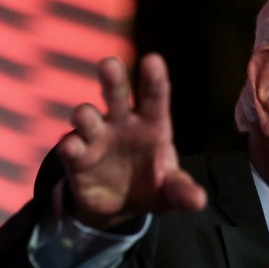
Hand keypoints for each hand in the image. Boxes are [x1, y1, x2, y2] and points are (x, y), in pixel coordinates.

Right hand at [56, 53, 206, 228]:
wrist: (120, 207)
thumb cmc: (152, 185)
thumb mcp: (171, 191)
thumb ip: (182, 192)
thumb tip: (198, 201)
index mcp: (151, 124)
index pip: (154, 97)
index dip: (154, 79)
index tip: (152, 60)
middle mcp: (122, 123)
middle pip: (115, 94)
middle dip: (112, 79)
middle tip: (109, 64)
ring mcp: (97, 138)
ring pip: (87, 117)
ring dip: (84, 114)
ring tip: (85, 115)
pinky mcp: (77, 159)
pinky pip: (71, 148)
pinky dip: (70, 146)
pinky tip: (72, 146)